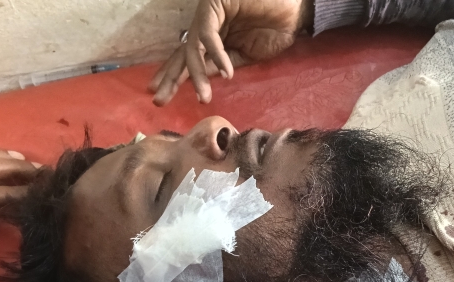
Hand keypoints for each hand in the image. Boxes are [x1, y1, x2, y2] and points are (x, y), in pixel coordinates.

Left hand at [149, 0, 312, 105]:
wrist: (296, 11)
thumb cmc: (277, 30)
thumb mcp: (248, 56)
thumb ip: (224, 64)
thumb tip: (203, 77)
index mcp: (214, 39)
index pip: (188, 58)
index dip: (174, 76)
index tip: (160, 96)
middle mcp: (207, 26)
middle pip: (183, 54)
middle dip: (171, 78)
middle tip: (158, 100)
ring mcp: (210, 14)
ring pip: (193, 47)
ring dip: (196, 74)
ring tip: (203, 97)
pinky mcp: (215, 4)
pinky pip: (209, 35)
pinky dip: (217, 55)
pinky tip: (225, 73)